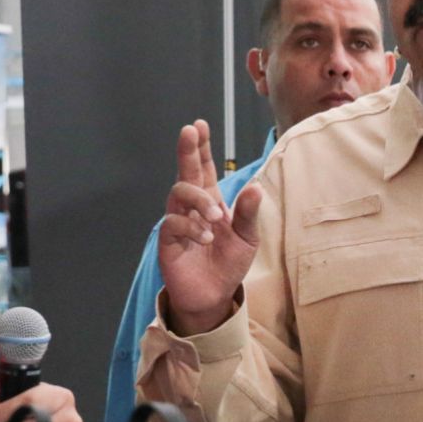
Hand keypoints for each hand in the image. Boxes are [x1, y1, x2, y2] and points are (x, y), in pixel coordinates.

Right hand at [159, 119, 262, 333]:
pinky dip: (190, 227)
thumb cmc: (228, 264)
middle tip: (189, 131)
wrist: (213, 296)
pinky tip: (204, 238)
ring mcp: (178, 221)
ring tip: (215, 217)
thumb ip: (248, 213)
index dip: (201, 147)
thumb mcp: (247, 238)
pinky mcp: (168, 240)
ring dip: (199, 200)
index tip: (199, 125)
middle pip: (186, 171)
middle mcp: (191, 206)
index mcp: (211, 200)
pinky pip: (172, 222)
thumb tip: (254, 187)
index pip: (204, 167)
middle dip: (187, 150)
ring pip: (179, 193)